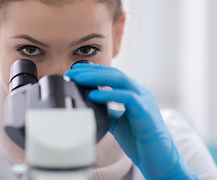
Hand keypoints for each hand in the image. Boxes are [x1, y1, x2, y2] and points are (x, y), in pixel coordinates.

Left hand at [65, 63, 197, 179]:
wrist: (158, 160)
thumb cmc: (140, 140)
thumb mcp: (117, 122)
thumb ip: (107, 111)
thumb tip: (89, 105)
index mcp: (133, 93)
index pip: (111, 75)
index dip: (93, 70)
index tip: (74, 70)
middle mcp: (140, 93)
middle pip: (113, 74)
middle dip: (91, 71)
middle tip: (72, 72)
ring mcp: (144, 100)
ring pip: (120, 80)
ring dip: (96, 77)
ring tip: (79, 79)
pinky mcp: (146, 112)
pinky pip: (127, 98)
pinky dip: (109, 95)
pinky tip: (93, 95)